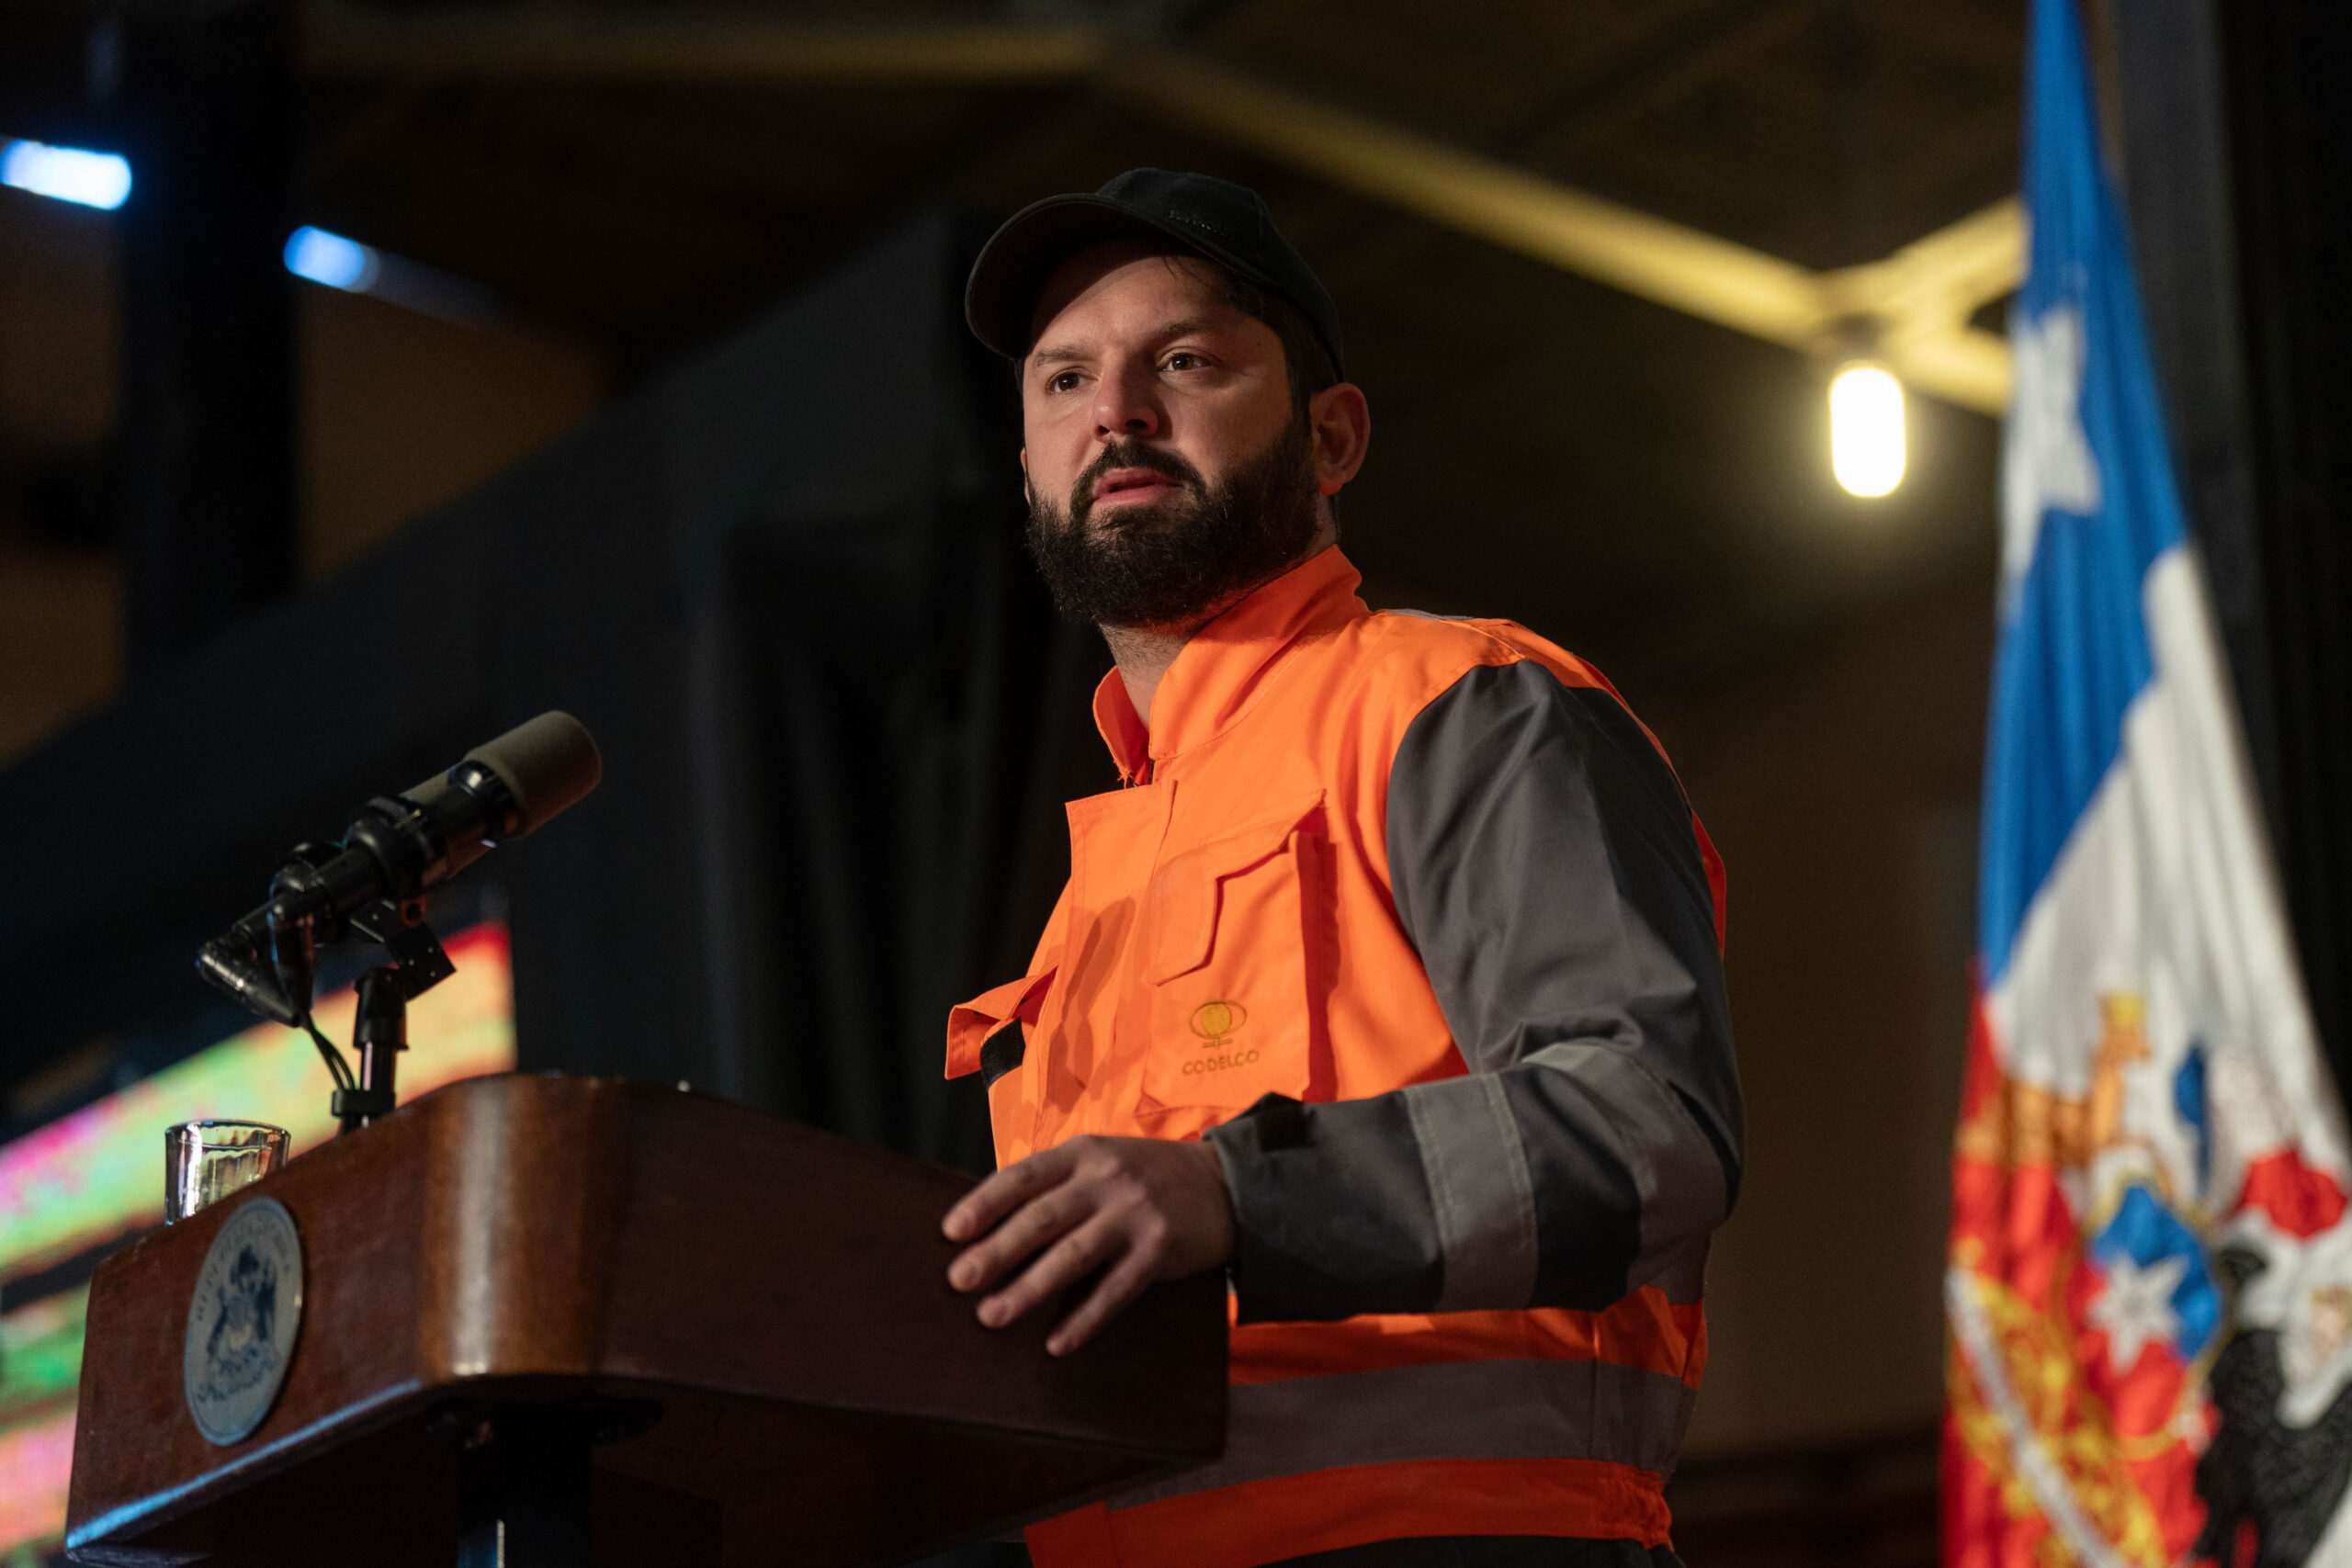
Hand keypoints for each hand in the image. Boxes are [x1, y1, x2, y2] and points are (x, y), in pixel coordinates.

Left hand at [942, 1135, 1233, 1355]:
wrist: (1228, 1185)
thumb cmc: (1150, 1176)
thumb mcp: (1104, 1160)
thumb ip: (1059, 1183)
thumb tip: (994, 1224)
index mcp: (1085, 1152)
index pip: (1024, 1176)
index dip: (984, 1203)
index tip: (950, 1231)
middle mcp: (1107, 1179)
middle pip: (1041, 1217)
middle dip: (996, 1250)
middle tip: (959, 1280)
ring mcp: (1134, 1214)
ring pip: (1072, 1255)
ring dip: (1028, 1288)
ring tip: (992, 1314)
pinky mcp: (1159, 1250)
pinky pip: (1114, 1290)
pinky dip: (1083, 1319)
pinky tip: (1056, 1342)